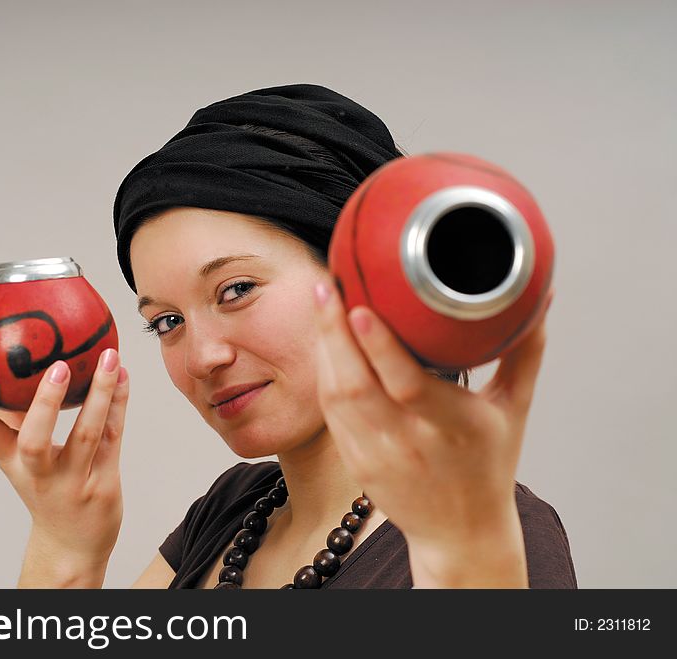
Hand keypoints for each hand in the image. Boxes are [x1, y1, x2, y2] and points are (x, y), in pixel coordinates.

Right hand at [0, 350, 128, 571]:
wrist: (71, 544)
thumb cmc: (46, 487)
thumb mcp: (23, 459)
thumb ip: (20, 418)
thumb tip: (18, 362)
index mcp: (10, 462)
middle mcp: (39, 475)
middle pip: (35, 441)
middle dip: (45, 403)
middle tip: (59, 365)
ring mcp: (73, 483)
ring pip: (87, 435)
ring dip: (100, 393)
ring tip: (110, 357)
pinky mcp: (104, 486)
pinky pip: (113, 438)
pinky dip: (118, 404)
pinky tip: (123, 375)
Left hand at [313, 276, 552, 584]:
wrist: (461, 533)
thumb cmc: (488, 465)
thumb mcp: (514, 408)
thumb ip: (525, 352)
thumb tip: (540, 299)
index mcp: (453, 427)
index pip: (408, 385)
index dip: (380, 347)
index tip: (361, 309)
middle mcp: (409, 442)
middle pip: (356, 385)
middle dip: (334, 332)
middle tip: (327, 286)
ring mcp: (375, 454)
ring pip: (335, 395)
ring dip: (323, 346)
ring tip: (322, 301)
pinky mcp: (354, 461)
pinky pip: (330, 410)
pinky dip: (323, 372)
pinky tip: (324, 340)